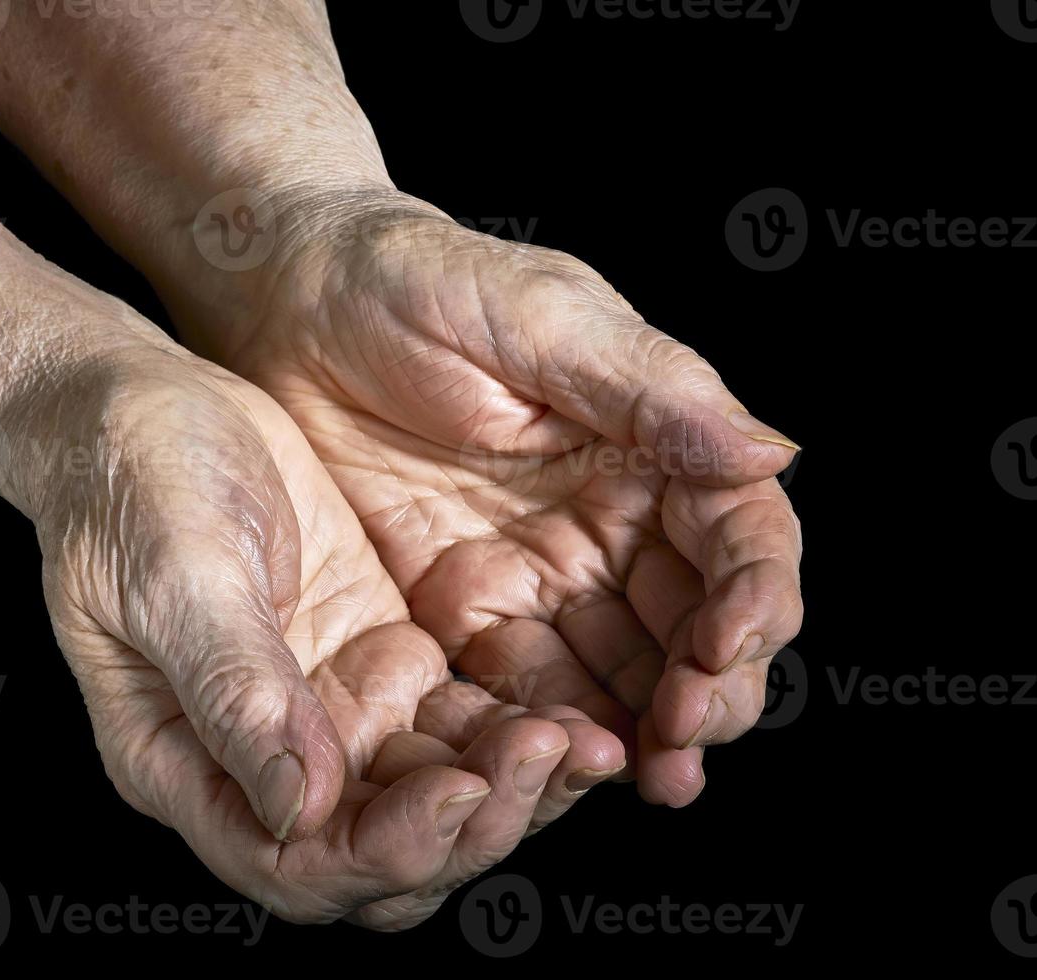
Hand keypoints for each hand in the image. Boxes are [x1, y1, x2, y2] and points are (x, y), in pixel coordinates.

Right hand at [0, 312, 621, 926]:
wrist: (145, 406)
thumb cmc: (128, 484)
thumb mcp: (174, 577)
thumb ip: (236, 691)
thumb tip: (300, 809)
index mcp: (185, 763)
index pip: (296, 864)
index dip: (390, 849)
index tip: (466, 788)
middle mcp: (261, 758)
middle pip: (379, 855)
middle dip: (472, 828)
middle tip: (552, 761)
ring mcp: (324, 713)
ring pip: (431, 799)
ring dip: (510, 788)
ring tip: (588, 744)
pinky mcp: (373, 662)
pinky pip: (455, 728)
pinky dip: (512, 731)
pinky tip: (571, 710)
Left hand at [175, 189, 804, 806]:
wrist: (287, 300)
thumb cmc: (411, 276)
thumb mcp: (533, 315)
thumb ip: (646, 389)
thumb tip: (774, 455)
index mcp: (650, 441)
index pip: (738, 536)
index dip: (752, 597)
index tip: (728, 645)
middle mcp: (610, 518)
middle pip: (692, 624)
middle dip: (707, 687)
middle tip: (687, 740)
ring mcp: (540, 570)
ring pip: (620, 671)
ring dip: (643, 730)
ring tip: (649, 778)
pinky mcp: (465, 608)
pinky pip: (524, 684)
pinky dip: (551, 729)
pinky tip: (559, 764)